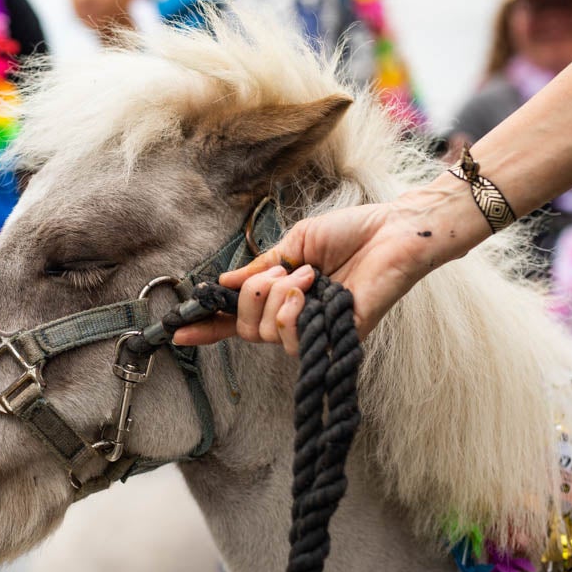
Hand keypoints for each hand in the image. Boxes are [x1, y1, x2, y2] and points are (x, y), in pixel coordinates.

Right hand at [174, 176, 487, 349]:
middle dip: (251, 297)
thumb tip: (224, 283)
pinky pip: (290, 340)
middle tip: (279, 273)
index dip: (207, 327)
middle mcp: (294, 317)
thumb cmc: (351, 232)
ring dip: (275, 299)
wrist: (393, 232)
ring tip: (306, 276)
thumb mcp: (295, 244)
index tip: (178, 331)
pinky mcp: (333, 338)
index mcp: (283, 295)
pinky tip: (312, 290)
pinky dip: (290, 310)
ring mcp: (313, 330)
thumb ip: (259, 268)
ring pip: (263, 333)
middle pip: (245, 328)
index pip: (238, 319)